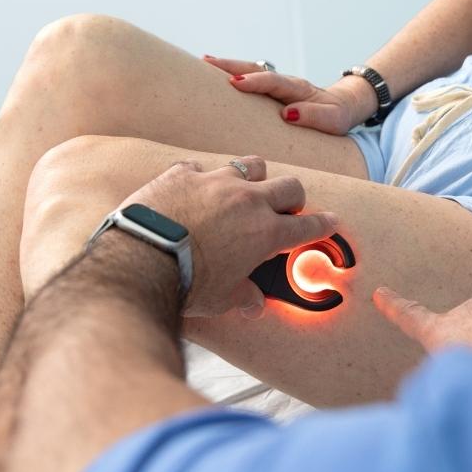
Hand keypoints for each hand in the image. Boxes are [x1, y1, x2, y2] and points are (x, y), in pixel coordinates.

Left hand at [115, 156, 338, 317]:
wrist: (142, 258)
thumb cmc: (187, 283)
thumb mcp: (221, 298)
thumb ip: (243, 297)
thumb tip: (253, 306)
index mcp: (265, 233)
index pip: (307, 226)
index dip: (322, 225)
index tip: (329, 221)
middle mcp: (248, 200)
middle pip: (289, 186)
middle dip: (293, 198)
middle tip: (286, 209)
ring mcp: (216, 181)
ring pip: (251, 165)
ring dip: (254, 177)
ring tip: (245, 189)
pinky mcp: (183, 173)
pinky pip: (200, 167)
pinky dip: (201, 178)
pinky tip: (193, 190)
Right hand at [204, 56, 376, 133]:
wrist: (341, 107)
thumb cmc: (336, 117)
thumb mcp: (332, 121)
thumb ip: (314, 117)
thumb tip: (289, 114)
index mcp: (299, 88)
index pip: (274, 82)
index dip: (255, 81)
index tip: (236, 82)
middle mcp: (285, 81)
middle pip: (256, 68)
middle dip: (232, 65)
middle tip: (207, 62)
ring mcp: (277, 84)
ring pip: (250, 70)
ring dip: (228, 66)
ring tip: (204, 63)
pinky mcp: (271, 89)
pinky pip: (250, 78)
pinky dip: (233, 74)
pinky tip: (214, 74)